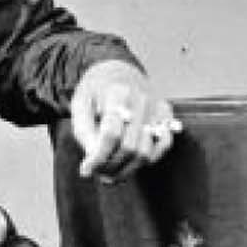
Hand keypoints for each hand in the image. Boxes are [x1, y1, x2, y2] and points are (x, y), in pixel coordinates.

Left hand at [71, 60, 180, 180]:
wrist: (117, 73)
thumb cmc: (96, 92)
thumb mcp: (80, 105)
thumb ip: (84, 132)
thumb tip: (94, 158)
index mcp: (117, 93)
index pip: (111, 134)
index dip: (98, 157)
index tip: (86, 170)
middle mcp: (141, 100)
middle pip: (129, 147)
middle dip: (111, 166)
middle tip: (98, 173)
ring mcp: (156, 108)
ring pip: (146, 152)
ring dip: (127, 169)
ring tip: (111, 173)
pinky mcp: (166, 115)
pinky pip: (164, 146)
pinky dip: (148, 160)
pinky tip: (130, 162)